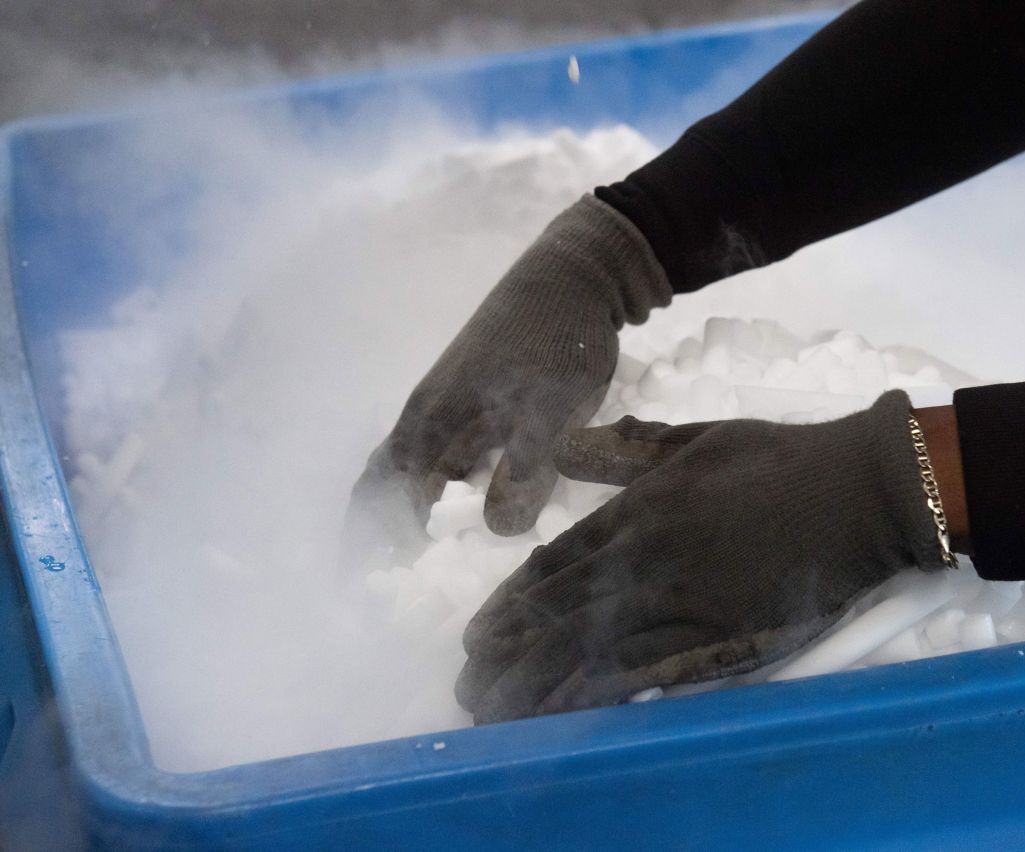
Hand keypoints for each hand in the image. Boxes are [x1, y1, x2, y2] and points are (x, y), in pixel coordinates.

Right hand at [343, 196, 669, 566]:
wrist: (581, 274)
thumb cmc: (559, 339)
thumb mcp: (549, 410)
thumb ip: (524, 469)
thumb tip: (496, 531)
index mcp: (434, 420)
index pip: (381, 491)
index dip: (369, 538)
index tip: (362, 585)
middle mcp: (435, 415)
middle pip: (395, 485)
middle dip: (389, 533)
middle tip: (395, 586)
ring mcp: (459, 404)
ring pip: (430, 471)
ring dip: (426, 514)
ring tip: (439, 560)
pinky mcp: (489, 399)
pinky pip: (462, 456)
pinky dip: (462, 489)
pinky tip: (488, 509)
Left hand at [455, 390, 946, 723]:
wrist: (856, 490)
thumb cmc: (780, 459)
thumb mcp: (696, 437)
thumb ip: (629, 448)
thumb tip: (570, 446)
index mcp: (638, 509)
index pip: (553, 564)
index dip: (510, 605)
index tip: (478, 633)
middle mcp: (645, 556)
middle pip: (556, 613)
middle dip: (506, 653)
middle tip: (469, 684)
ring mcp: (678, 599)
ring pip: (586, 648)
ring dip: (533, 683)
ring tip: (494, 711)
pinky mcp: (717, 635)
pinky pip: (642, 672)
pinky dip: (595, 694)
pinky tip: (564, 715)